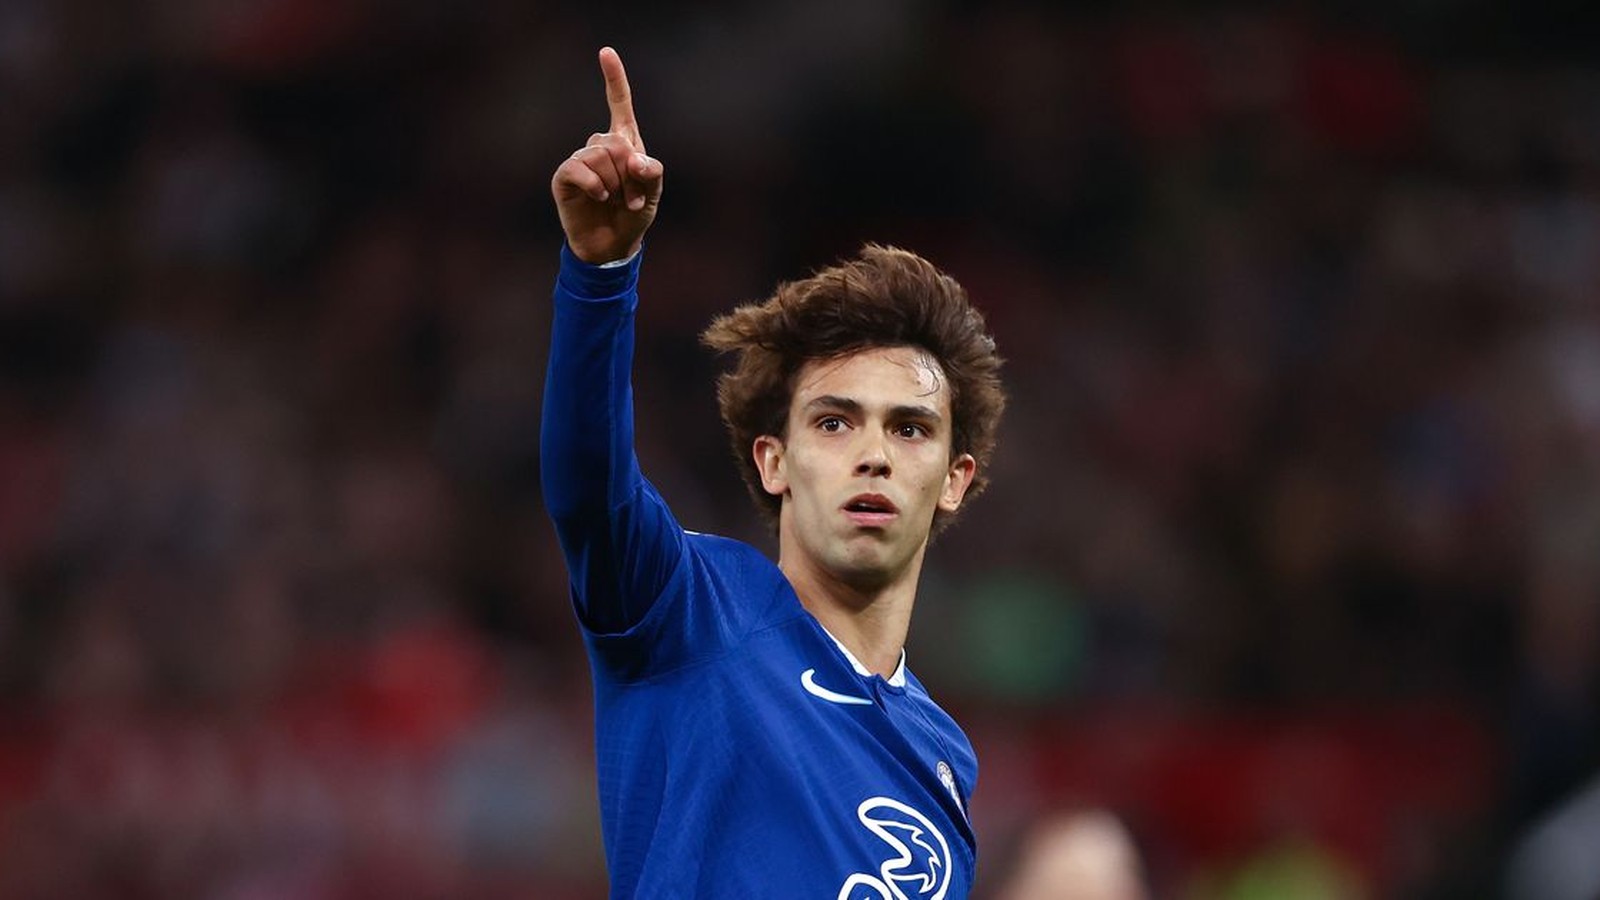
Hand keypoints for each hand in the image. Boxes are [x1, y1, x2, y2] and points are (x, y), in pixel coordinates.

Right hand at [552, 47, 663, 263]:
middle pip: (615, 140)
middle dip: (629, 172)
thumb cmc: (632, 216)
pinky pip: (579, 168)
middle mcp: (600, 147)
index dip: (614, 79)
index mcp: (624, 143)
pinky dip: (594, 185)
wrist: (611, 245)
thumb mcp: (653, 194)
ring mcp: (581, 161)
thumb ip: (652, 173)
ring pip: (599, 155)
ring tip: (616, 202)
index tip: (606, 52)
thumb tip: (636, 160)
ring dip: (615, 183)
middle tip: (633, 199)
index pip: (619, 105)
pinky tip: (599, 197)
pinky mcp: (565, 177)